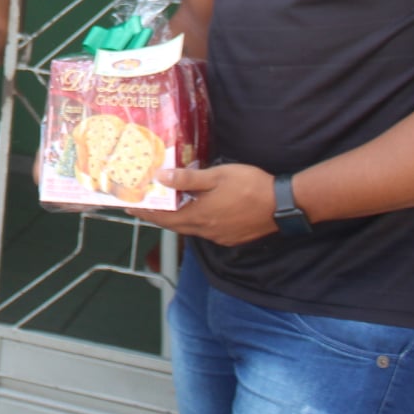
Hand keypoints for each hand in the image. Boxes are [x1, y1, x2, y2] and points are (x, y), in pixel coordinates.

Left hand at [127, 163, 278, 245]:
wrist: (284, 204)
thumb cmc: (249, 185)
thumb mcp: (216, 176)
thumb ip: (187, 179)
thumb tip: (160, 178)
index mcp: (199, 216)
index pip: (164, 218)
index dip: (146, 212)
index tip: (129, 207)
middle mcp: (206, 231)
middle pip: (174, 225)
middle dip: (157, 216)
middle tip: (143, 206)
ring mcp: (220, 237)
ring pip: (191, 228)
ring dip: (177, 219)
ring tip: (167, 206)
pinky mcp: (232, 238)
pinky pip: (206, 231)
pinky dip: (195, 222)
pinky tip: (196, 211)